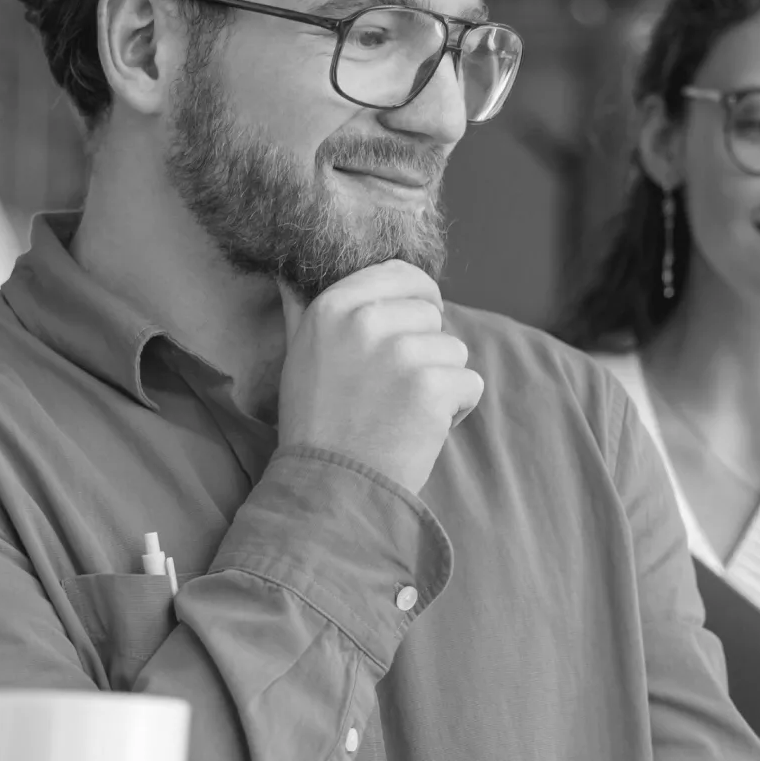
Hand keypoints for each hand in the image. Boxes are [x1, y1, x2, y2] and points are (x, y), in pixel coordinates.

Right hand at [275, 261, 484, 493]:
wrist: (330, 486)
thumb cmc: (316, 423)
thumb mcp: (299, 356)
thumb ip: (303, 312)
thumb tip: (290, 278)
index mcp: (332, 306)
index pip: (400, 274)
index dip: (418, 298)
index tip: (416, 324)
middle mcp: (366, 322)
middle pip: (432, 315)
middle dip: (426, 349)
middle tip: (394, 389)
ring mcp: (401, 354)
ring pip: (455, 350)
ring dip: (441, 382)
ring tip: (404, 412)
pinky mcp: (431, 388)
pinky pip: (469, 384)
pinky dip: (456, 410)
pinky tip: (422, 429)